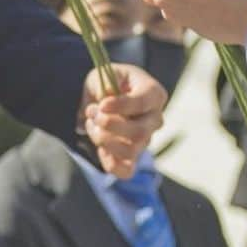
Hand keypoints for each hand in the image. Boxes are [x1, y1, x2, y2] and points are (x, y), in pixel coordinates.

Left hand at [82, 63, 165, 177]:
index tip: (101, 105)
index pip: (143, 103)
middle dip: (109, 125)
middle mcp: (155, 118)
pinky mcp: (134, 157)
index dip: (121, 106)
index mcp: (153, 93)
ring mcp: (146, 140)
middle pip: (139, 133)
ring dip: (103, 140)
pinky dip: (110, 163)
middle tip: (92, 113)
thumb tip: (104, 106)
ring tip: (91, 125)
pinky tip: (100, 148)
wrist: (102, 97)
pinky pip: (126, 171)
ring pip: (130, 151)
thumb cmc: (107, 82)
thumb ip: (104, 87)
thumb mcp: (104, 74)